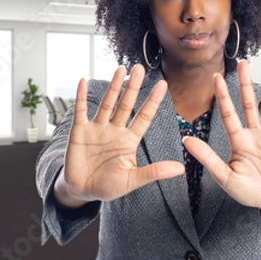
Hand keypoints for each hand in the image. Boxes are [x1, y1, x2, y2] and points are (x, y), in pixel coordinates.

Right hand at [56, 65, 184, 205]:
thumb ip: (154, 172)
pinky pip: (80, 111)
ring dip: (113, 87)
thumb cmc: (108, 186)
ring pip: (107, 104)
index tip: (163, 84)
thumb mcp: (132, 180)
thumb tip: (181, 169)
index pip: (144, 116)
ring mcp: (97, 128)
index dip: (152, 101)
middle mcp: (115, 130)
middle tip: (140, 68)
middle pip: (126, 104)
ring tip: (120, 69)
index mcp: (129, 140)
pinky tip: (83, 82)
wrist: (82, 191)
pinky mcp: (79, 131)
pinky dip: (80, 97)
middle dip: (133, 87)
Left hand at [183, 61, 260, 219]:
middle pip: (249, 106)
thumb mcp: (225, 176)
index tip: (216, 78)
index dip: (223, 96)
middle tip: (243, 64)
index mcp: (239, 141)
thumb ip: (207, 158)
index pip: (229, 114)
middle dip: (245, 85)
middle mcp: (255, 135)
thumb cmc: (248, 191)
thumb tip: (186, 141)